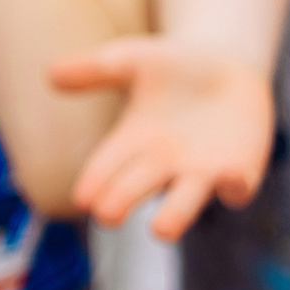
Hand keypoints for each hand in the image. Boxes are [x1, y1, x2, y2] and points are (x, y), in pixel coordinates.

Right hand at [52, 37, 273, 237]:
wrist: (229, 67)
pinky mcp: (239, 170)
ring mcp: (200, 171)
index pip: (106, 168)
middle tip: (107, 214)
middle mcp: (162, 164)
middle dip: (122, 201)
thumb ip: (95, 69)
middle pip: (136, 188)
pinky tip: (229, 178)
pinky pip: (237, 189)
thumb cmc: (175, 67)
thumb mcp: (133, 59)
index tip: (84, 198)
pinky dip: (234, 188)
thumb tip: (50, 74)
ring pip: (184, 203)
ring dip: (174, 215)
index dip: (95, 183)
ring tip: (161, 230)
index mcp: (131, 142)